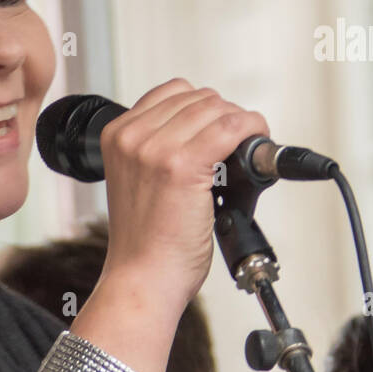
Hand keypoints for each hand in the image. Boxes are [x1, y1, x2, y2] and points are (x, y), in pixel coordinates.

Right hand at [70, 78, 268, 371]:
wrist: (143, 279)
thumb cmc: (145, 242)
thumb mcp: (138, 180)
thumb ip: (159, 148)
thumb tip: (210, 127)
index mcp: (116, 135)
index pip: (173, 92)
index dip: (205, 108)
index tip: (219, 128)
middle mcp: (132, 137)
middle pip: (198, 98)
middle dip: (225, 117)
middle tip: (237, 146)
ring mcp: (155, 150)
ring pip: (217, 109)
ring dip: (242, 125)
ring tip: (246, 152)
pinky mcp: (182, 166)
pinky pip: (231, 127)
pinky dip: (252, 130)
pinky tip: (256, 146)